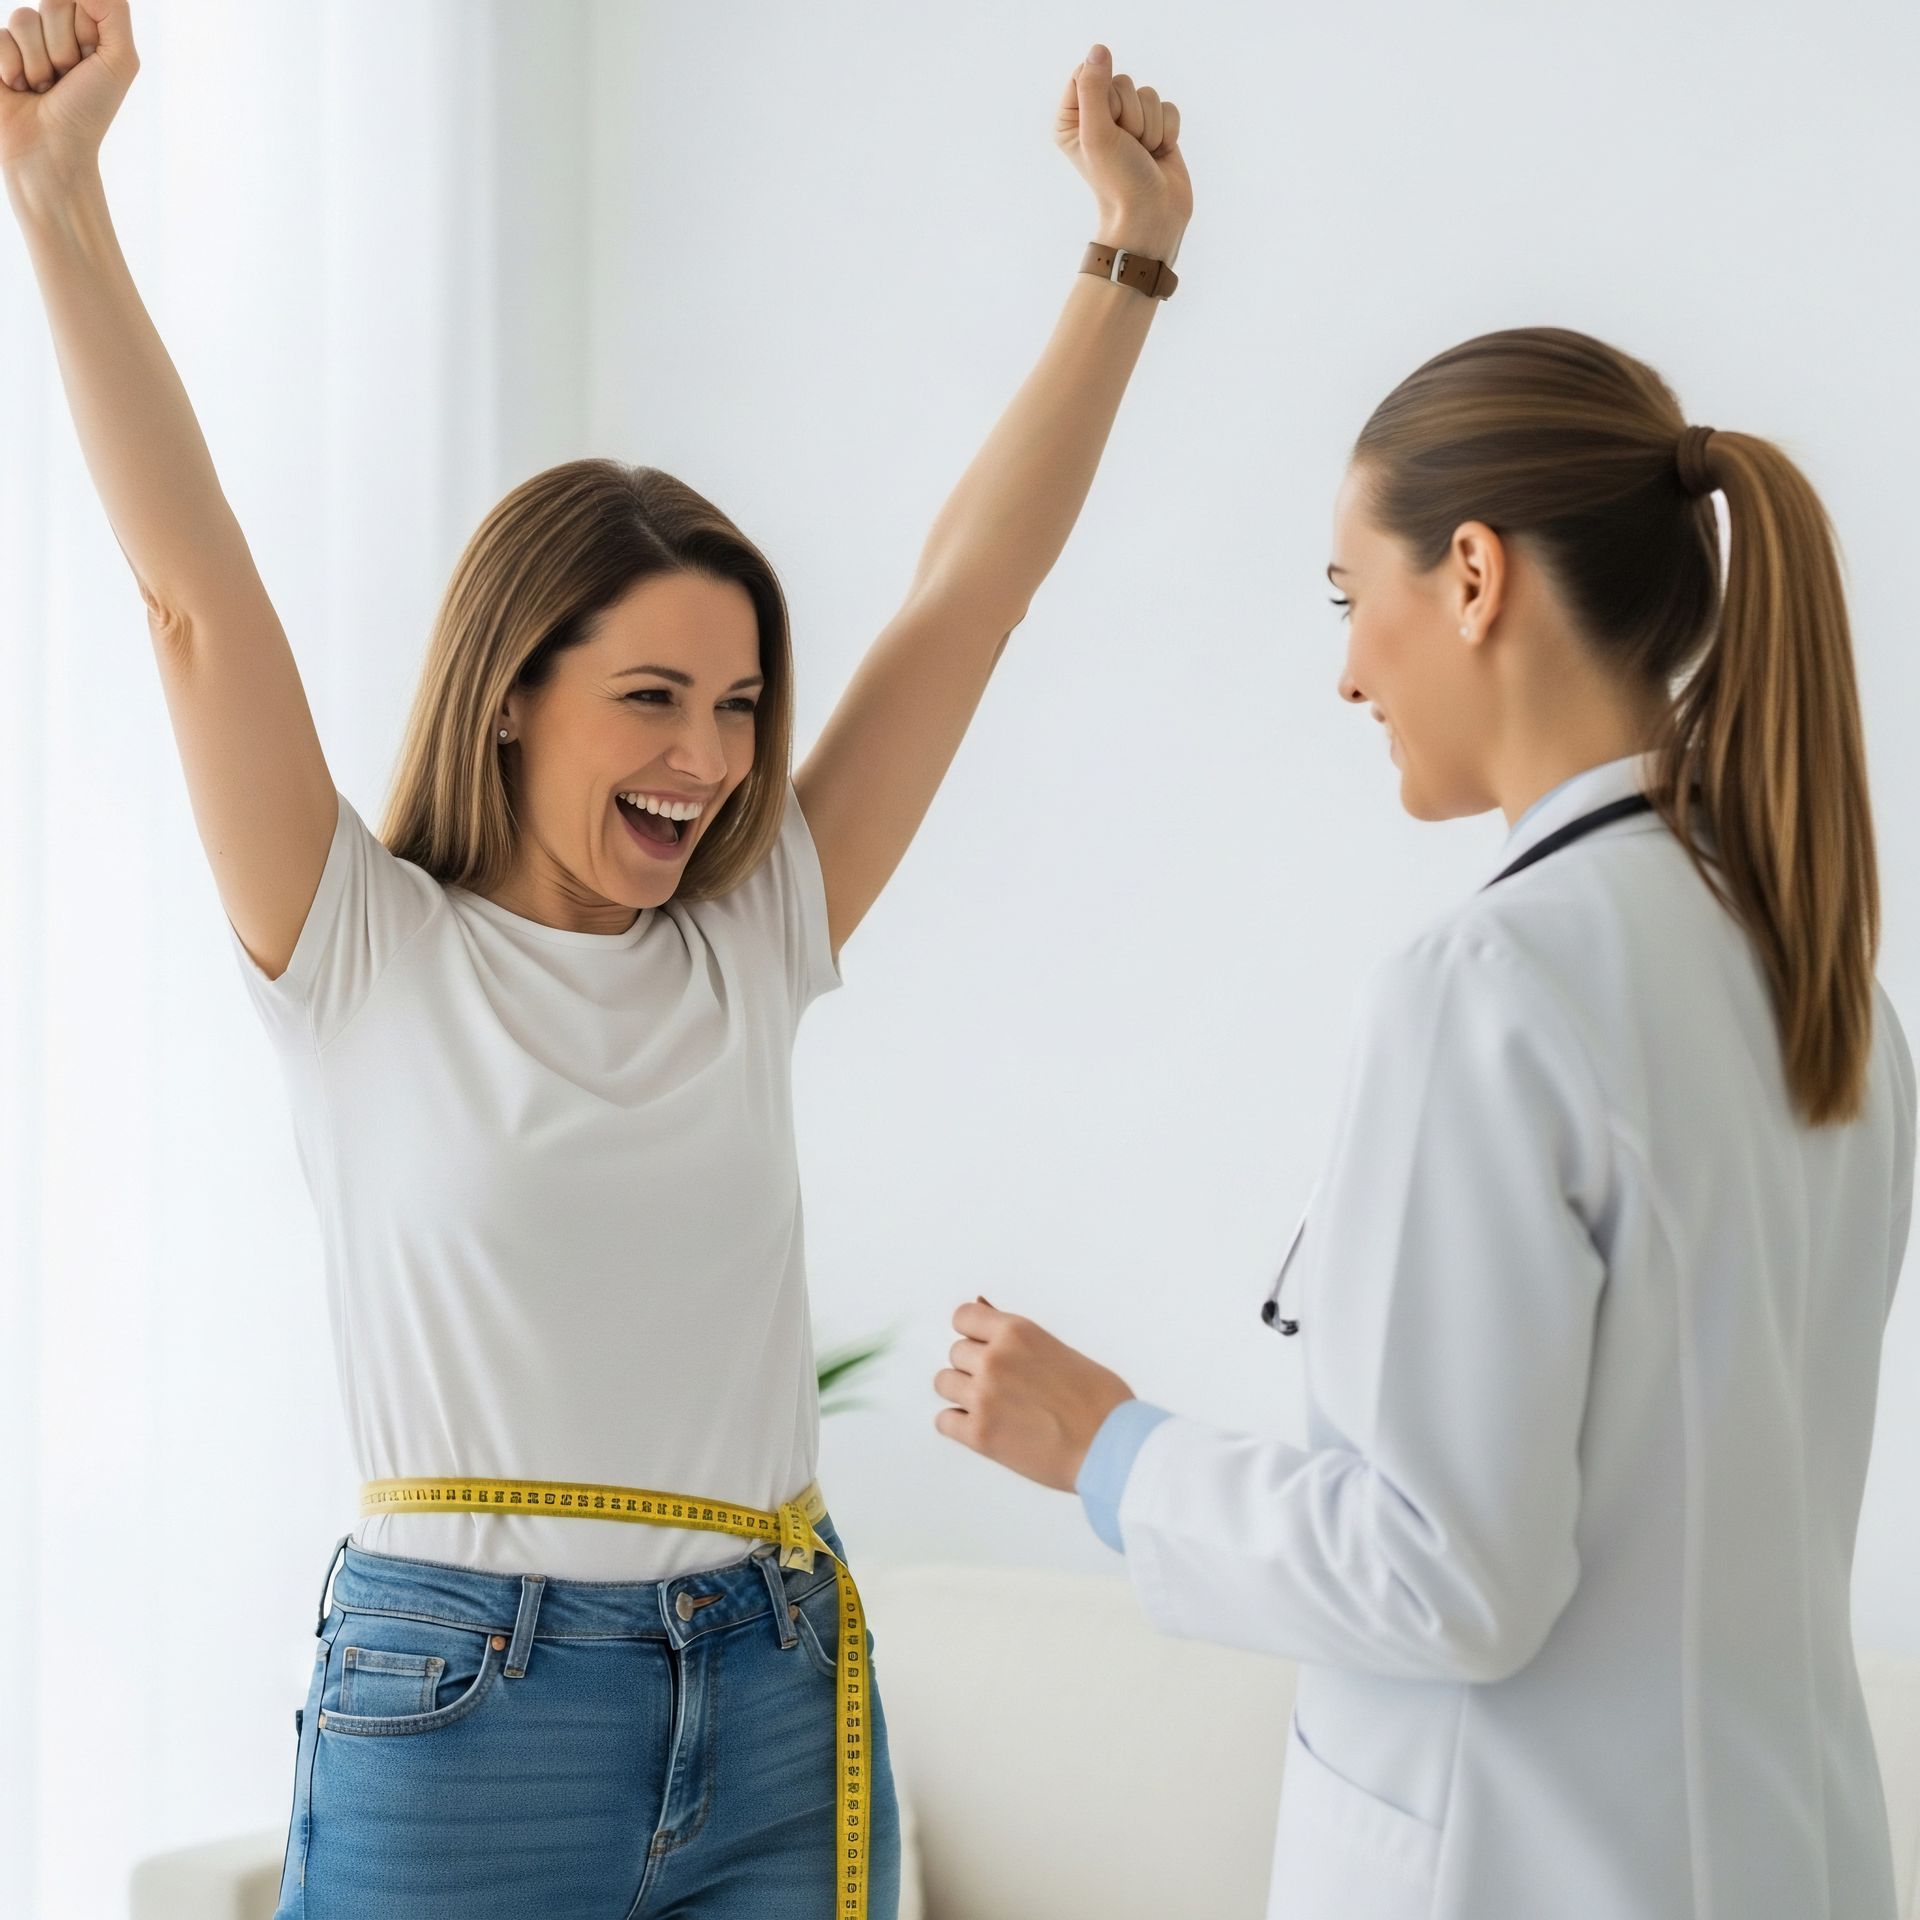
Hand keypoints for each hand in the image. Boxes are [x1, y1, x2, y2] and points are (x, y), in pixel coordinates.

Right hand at [0, 1, 137, 192]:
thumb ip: (112, 10)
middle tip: (67, 79)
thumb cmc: (88, 112)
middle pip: (51, 3)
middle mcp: (57, 32)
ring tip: (43, 88)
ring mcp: (25, 42)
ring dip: (37, 62)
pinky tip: (18, 89)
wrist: (50, 152)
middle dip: (62, 47)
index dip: (84, 31)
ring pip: (23, 18)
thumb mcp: (118, 61)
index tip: (90, 63)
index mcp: (90, 31)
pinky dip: (12, 67)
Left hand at [933, 1295, 1136, 1492]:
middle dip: (973, 1367)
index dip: (972, 1333)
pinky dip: (958, 1425)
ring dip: (963, 1393)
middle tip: (1002, 1386)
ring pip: (944, 1383)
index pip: (963, 1317)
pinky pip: (944, 1421)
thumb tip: (983, 1308)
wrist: (1112, 1446)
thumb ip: (1018, 1338)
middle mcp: (994, 1359)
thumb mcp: (1059, 1351)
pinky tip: (982, 1428)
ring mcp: (983, 1396)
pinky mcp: (979, 1434)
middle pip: (955, 1352)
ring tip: (992, 1407)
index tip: (982, 1345)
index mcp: (1016, 1332)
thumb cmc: (1100, 1400)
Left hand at [1053, 43, 1189, 264]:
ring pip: (1147, 93)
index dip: (1105, 97)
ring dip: (1150, 126)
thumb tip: (1098, 49)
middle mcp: (1097, 117)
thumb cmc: (1118, 181)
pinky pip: (1168, 106)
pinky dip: (1167, 131)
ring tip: (1142, 154)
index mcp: (1072, 118)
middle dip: (1130, 115)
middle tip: (1127, 147)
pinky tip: (1158, 153)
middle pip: (1121, 82)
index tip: (1107, 128)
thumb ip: (1094, 88)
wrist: (1150, 214)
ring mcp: (1128, 123)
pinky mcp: (1155, 128)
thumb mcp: (1097, 133)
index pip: (1089, 74)